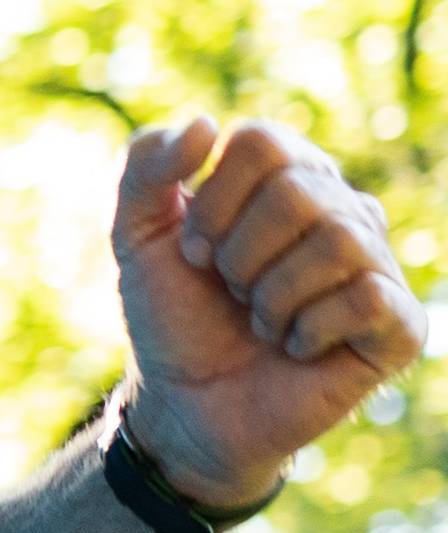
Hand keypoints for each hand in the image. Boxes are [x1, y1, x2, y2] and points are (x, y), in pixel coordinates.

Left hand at [114, 113, 423, 504]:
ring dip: (272, 295)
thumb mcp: (136, 234)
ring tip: (262, 322)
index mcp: (289, 175)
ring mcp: (376, 265)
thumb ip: (146, 165)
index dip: (214, 204)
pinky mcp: (397, 325)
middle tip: (231, 292)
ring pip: (338, 241)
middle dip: (239, 255)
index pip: (261, 142)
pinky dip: (309, 329)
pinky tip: (297, 347)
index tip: (195, 254)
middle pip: (297, 191)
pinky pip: (367, 297)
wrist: (187, 407)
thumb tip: (208, 124)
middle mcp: (343, 208)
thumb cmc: (174, 317)